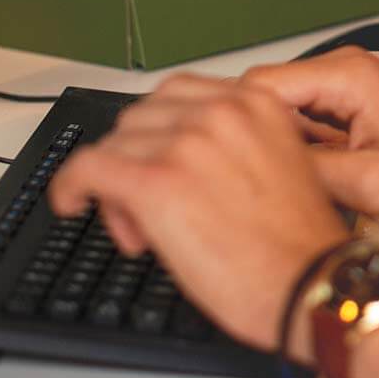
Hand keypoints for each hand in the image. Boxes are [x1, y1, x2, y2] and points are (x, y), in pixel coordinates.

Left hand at [47, 74, 351, 355]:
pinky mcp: (155, 182)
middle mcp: (220, 112)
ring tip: (138, 226)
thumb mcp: (279, 163)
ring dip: (117, 180)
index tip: (159, 158)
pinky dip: (70, 185)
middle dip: (139, 156)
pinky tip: (70, 203)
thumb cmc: (298, 242)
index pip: (180, 94)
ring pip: (116, 143)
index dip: (163, 132)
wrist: (308, 283)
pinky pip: (88, 168)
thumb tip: (177, 157)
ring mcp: (185, 143)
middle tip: (150, 205)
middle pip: (143, 116)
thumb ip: (232, 143)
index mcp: (256, 103)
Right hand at [241, 47, 378, 225]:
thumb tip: (256, 173)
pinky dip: (295, 147)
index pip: (257, 87)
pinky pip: (303, 118)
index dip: (232, 128)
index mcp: (347, 76)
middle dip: (249, 137)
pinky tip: (301, 178)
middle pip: (263, 95)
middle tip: (242, 184)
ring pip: (281, 109)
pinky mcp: (351, 102)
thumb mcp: (370, 186)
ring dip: (273, 144)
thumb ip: (307, 172)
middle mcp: (344, 69)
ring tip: (274, 184)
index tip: (221, 165)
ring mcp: (347, 84)